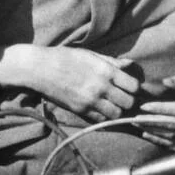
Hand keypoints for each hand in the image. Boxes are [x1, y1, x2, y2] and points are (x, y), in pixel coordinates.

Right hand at [5, 45, 140, 122]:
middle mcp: (101, 87)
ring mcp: (90, 101)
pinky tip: (99, 108)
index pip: (134, 86)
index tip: (129, 86)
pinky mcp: (80, 110)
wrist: (40, 69)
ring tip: (112, 104)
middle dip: (128, 101)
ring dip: (117, 110)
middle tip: (122, 97)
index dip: (134, 88)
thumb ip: (112, 62)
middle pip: (128, 103)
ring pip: (116, 114)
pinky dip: (103, 116)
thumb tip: (130, 64)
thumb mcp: (90, 55)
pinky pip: (100, 119)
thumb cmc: (65, 57)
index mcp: (105, 71)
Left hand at [137, 76, 174, 145]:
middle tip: (136, 118)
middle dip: (153, 122)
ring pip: (172, 135)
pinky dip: (158, 140)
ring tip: (138, 124)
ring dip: (153, 131)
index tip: (144, 106)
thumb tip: (165, 81)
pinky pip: (173, 142)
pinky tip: (146, 134)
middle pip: (173, 125)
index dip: (160, 109)